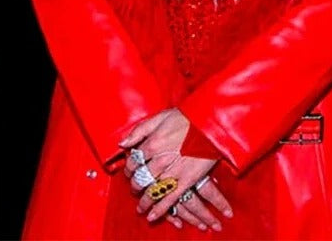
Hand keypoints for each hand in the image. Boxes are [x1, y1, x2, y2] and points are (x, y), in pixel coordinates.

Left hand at [120, 109, 232, 230]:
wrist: (209, 124)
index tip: (130, 170)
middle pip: (140, 178)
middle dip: (135, 185)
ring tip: (141, 206)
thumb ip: (140, 130)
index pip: (133, 161)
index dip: (129, 168)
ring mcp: (173, 171)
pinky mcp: (186, 181)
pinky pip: (170, 199)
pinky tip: (152, 216)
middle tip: (135, 188)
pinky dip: (159, 209)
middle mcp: (160, 159)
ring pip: (152, 191)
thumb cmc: (186, 118)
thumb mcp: (161, 116)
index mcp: (152, 143)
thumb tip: (122, 143)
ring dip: (144, 201)